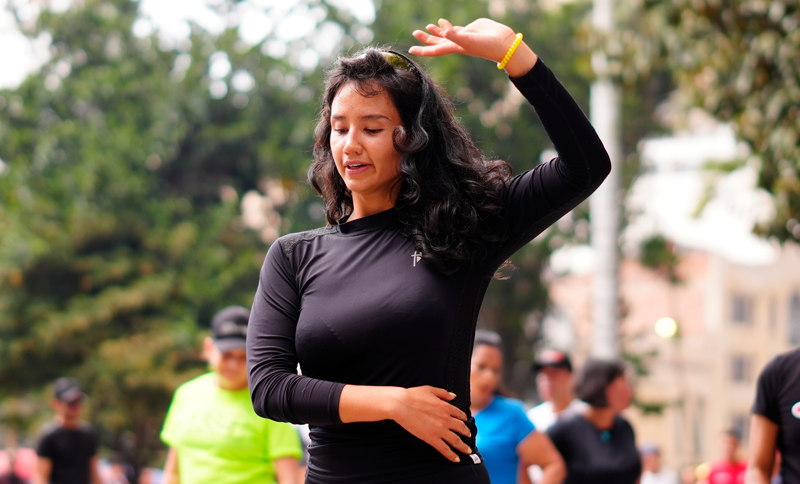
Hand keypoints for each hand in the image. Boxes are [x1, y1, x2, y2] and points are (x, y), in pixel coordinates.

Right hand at [388, 385, 472, 461]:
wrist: (402, 404)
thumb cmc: (413, 395)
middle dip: (467, 433)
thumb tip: (454, 396)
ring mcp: (440, 430)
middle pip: (461, 428)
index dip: (464, 419)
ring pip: (456, 440)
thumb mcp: (430, 390)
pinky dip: (452, 455)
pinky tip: (456, 459)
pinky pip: (445, 449)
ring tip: (467, 451)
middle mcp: (446, 419)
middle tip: (469, 436)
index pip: (460, 415)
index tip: (465, 422)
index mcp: (446, 407)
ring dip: (463, 447)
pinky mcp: (432, 438)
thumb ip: (444, 393)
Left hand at [410, 18, 537, 76]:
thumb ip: (452, 34)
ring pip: (445, 35)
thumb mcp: (467, 40)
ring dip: (435, 32)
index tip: (410, 50)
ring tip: (427, 27)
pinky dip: (448, 27)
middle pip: (437, 42)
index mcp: (453, 48)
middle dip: (425, 39)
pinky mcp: (469, 30)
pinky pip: (455, 29)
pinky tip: (443, 23)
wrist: (502, 43)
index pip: (434, 50)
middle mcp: (456, 43)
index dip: (422, 50)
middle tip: (415, 32)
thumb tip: (440, 26)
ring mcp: (462, 36)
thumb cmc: (485, 45)